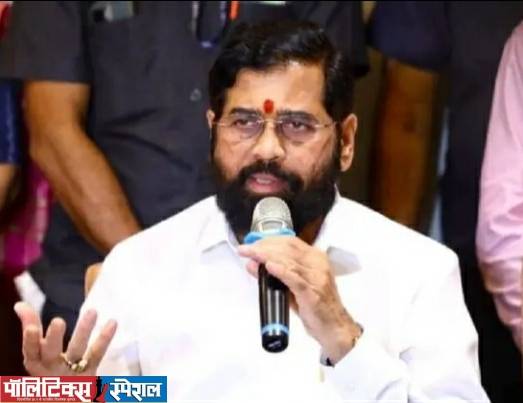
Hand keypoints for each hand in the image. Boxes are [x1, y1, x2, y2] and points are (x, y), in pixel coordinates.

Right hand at [14, 302, 116, 375]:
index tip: (31, 327)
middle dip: (53, 339)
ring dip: (83, 331)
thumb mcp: (38, 351)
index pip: (30, 351)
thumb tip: (20, 304)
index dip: (30, 340)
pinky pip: (97, 354)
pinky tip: (113, 322)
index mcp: (36, 363)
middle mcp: (51, 370)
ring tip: (92, 311)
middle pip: (51, 354)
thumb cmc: (48, 369)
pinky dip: (104, 338)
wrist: (62, 396)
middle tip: (57, 322)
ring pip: (76, 352)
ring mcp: (71, 373)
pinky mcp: (89, 373)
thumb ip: (31, 326)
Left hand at [238, 237, 360, 363]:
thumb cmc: (317, 307)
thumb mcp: (293, 287)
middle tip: (246, 249)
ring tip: (251, 255)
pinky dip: (281, 271)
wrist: (336, 328)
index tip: (253, 243)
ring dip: (267, 256)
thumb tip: (253, 264)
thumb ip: (274, 275)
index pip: (290, 242)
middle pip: (288, 248)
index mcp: (316, 259)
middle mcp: (318, 264)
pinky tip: (269, 266)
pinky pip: (295, 279)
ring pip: (289, 260)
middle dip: (264, 246)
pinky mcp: (313, 293)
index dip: (269, 240)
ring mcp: (316, 278)